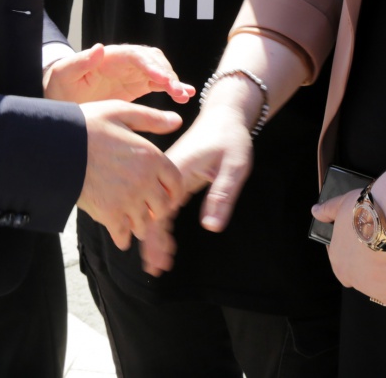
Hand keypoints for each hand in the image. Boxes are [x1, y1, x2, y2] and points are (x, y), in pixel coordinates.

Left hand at [44, 43, 194, 104]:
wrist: (61, 98)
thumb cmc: (60, 85)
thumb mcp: (63, 74)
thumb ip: (80, 61)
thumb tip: (100, 47)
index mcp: (109, 57)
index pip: (135, 56)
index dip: (151, 66)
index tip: (163, 79)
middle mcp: (124, 62)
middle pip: (152, 61)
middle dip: (167, 74)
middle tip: (178, 92)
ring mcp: (132, 73)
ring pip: (160, 71)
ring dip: (174, 81)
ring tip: (185, 95)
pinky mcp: (137, 85)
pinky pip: (159, 84)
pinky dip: (173, 88)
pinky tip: (186, 95)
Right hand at [77, 100, 183, 272]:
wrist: (56, 146)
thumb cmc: (88, 126)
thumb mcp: (121, 112)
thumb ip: (151, 119)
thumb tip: (177, 121)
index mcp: (151, 157)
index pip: (175, 183)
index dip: (173, 191)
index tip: (166, 194)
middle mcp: (144, 181)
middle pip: (163, 206)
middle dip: (158, 209)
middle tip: (150, 210)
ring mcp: (127, 200)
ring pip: (144, 224)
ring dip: (141, 225)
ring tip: (135, 223)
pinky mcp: (108, 214)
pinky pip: (123, 235)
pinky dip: (123, 238)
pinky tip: (121, 236)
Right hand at [138, 99, 255, 273]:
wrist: (224, 116)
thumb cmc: (230, 138)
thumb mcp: (234, 166)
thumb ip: (222, 195)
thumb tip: (211, 227)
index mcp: (176, 171)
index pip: (159, 211)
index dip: (156, 238)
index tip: (158, 261)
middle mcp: (165, 175)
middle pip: (151, 213)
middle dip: (151, 243)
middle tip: (155, 270)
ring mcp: (166, 177)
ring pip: (154, 210)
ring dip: (154, 236)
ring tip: (157, 263)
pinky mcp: (172, 179)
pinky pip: (161, 204)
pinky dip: (160, 224)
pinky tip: (163, 240)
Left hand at [312, 189, 385, 306]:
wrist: (384, 217)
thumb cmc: (364, 209)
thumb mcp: (341, 204)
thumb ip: (327, 210)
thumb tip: (315, 212)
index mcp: (336, 255)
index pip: (343, 262)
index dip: (357, 257)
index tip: (370, 249)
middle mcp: (346, 274)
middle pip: (359, 277)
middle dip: (372, 271)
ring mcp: (364, 285)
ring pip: (377, 287)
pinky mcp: (383, 291)